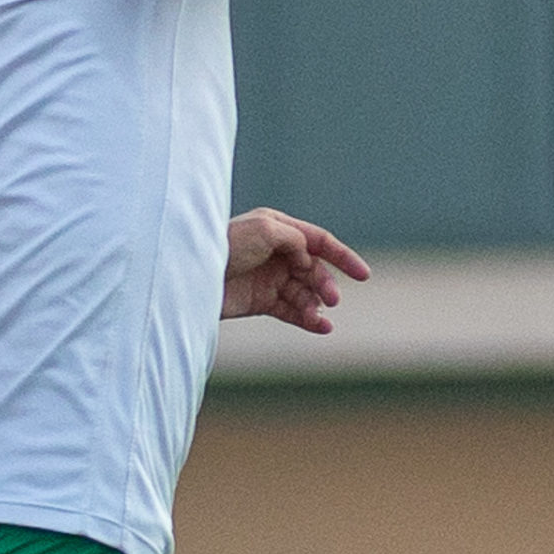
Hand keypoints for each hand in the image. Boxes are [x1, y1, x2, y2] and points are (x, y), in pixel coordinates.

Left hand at [222, 208, 369, 334]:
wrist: (190, 276)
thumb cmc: (225, 246)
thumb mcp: (265, 231)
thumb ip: (295, 240)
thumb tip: (307, 260)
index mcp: (277, 227)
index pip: (318, 240)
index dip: (342, 256)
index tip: (364, 275)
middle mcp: (275, 251)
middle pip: (314, 269)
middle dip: (325, 283)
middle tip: (331, 299)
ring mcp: (268, 277)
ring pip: (305, 292)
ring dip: (316, 304)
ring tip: (318, 316)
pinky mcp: (260, 300)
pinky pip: (292, 310)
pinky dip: (309, 319)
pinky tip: (321, 326)